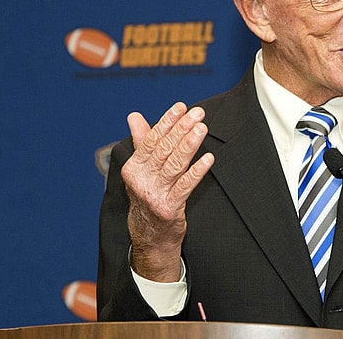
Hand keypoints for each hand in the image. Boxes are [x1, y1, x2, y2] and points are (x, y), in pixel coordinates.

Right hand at [122, 102, 213, 281]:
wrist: (149, 236)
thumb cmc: (149, 196)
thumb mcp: (141, 171)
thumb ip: (141, 142)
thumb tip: (134, 116)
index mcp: (133, 168)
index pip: (151, 139)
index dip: (167, 121)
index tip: (181, 107)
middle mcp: (141, 180)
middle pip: (164, 149)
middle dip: (182, 128)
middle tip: (198, 113)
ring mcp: (154, 194)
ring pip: (175, 164)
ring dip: (190, 144)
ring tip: (202, 128)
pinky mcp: (169, 207)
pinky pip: (185, 185)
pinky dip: (197, 171)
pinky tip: (208, 158)